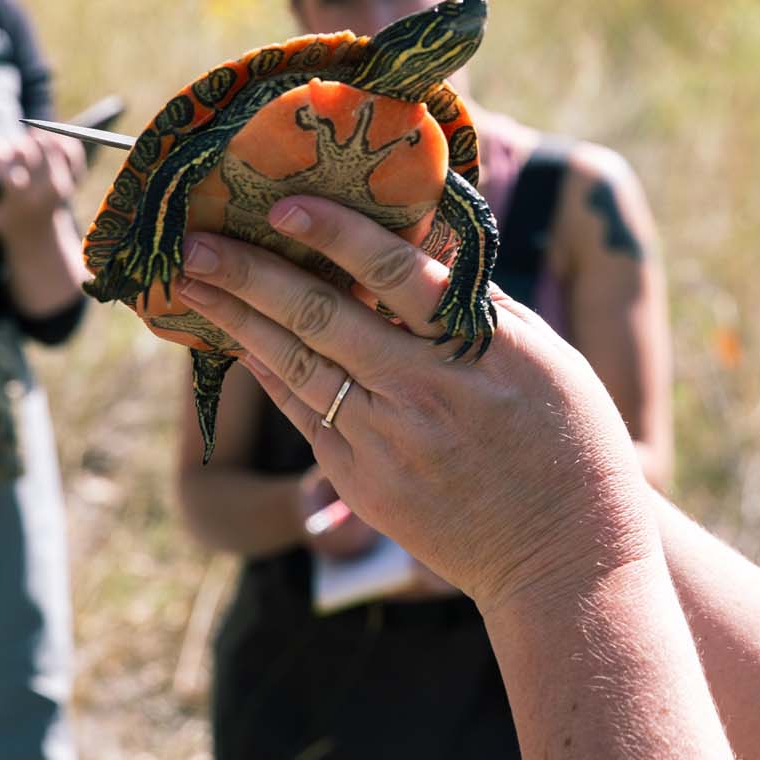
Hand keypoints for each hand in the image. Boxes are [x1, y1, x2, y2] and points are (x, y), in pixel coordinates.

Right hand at [0, 128, 81, 249]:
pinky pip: (73, 155)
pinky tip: (55, 137)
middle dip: (17, 145)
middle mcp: (39, 190)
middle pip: (28, 153)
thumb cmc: (8, 224)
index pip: (4, 169)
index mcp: (18, 198)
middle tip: (13, 146)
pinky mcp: (72, 181)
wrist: (41, 237)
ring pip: (51, 148)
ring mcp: (58, 185)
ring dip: (40, 137)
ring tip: (32, 134)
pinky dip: (66, 143)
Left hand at [176, 195, 657, 617]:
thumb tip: (426, 236)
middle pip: (321, 314)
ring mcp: (386, 438)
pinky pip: (304, 411)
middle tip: (194, 239)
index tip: (284, 202)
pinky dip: (265, 370)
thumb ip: (479, 302)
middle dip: (250, 272)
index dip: (334, 232)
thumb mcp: (547, 357)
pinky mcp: (362, 481)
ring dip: (236, 318)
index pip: (394, 270)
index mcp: (476, 345)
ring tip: (189, 281)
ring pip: (296, 364)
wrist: (564, 556)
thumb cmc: (570, 442)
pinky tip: (234, 338)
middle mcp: (423, 388)